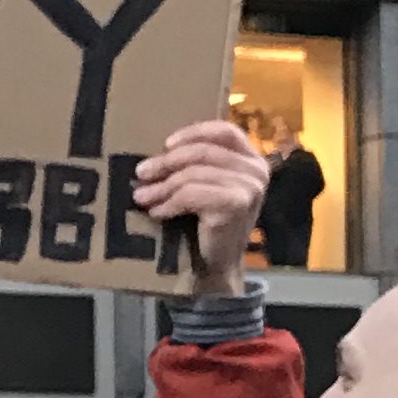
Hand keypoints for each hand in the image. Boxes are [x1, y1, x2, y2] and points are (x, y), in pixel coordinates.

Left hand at [134, 117, 270, 293]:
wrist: (218, 265)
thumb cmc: (209, 224)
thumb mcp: (208, 186)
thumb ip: (197, 165)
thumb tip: (155, 156)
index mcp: (252, 159)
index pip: (224, 132)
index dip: (193, 133)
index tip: (166, 144)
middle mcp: (256, 170)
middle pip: (202, 152)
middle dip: (166, 162)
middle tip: (141, 173)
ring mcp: (249, 187)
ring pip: (193, 174)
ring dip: (162, 187)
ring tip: (142, 197)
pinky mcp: (236, 205)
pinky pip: (191, 194)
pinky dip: (169, 204)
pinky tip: (157, 213)